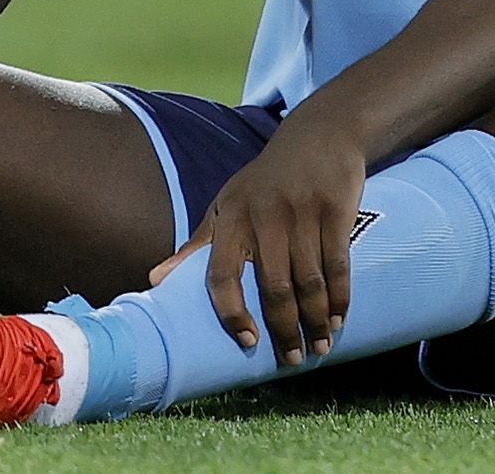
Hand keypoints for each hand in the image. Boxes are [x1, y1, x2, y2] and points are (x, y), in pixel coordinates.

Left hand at [189, 113, 369, 364]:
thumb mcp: (226, 204)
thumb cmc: (264, 181)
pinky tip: (337, 319)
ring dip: (316, 320)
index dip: (232, 312)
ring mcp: (302, 211)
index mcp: (230, 217)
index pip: (221, 274)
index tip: (248, 342)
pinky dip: (339, 297)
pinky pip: (338, 264)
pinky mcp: (335, 209)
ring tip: (319, 346)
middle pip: (274, 287)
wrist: (319, 135)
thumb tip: (154, 281)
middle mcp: (264, 215)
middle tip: (293, 359)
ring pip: (309, 281)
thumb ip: (197, 246)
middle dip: (285, 330)